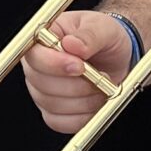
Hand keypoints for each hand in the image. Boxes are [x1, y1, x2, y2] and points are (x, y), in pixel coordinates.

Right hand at [20, 8, 131, 134]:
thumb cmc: (104, 37)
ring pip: (53, 105)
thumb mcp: (102, 27)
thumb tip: (72, 44)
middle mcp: (36, 67)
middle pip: (41, 84)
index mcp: (42, 40)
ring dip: (83, 101)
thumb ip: (89, 34)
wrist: (115, 56)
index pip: (34, 56)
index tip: (80, 66)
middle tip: (100, 77)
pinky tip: (96, 104)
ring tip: (103, 88)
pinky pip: (59, 122)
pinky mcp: (53, 110)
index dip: (55, 65)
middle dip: (76, 85)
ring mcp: (42, 91)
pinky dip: (81, 117)